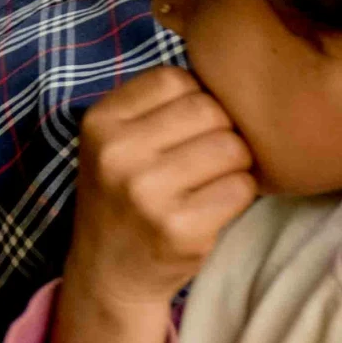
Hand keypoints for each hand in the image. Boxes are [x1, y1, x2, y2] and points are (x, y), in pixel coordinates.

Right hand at [42, 66, 256, 342]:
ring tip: (210, 181)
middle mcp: (118, 153)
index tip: (188, 126)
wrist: (108, 272)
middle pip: (211, 110)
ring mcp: (148, 193)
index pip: (175, 78)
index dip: (196, 98)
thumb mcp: (114, 141)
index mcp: (100, 122)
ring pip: (233, 148)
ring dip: (235, 164)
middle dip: (222, 130)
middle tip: (207, 157)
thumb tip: (227, 70)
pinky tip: (213, 207)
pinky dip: (239, 196)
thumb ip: (154, 106)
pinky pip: (242, 189)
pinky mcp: (182, 229)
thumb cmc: (122, 195)